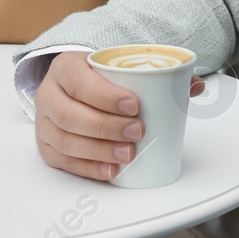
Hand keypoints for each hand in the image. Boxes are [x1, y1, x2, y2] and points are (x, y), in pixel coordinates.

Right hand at [35, 50, 208, 180]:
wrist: (74, 84)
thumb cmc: (101, 78)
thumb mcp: (121, 67)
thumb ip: (158, 73)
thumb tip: (194, 85)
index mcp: (66, 67)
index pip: (80, 81)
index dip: (105, 96)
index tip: (135, 105)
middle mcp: (49, 93)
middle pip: (70, 114)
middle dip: (106, 127)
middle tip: (137, 132)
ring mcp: (44, 122)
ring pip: (65, 139)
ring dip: (98, 150)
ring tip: (127, 154)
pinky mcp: (46, 145)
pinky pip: (63, 160)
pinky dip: (88, 168)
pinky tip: (110, 170)